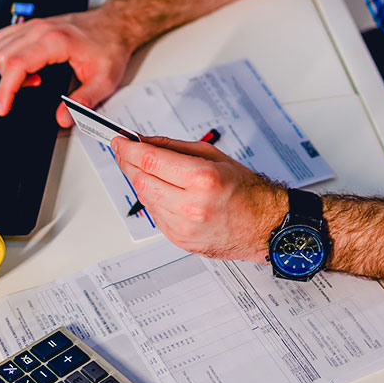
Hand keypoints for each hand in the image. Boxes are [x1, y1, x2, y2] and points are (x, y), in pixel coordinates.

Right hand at [0, 6, 134, 123]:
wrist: (115, 24)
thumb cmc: (110, 46)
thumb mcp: (104, 80)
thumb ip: (83, 102)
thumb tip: (63, 119)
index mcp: (56, 41)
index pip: (15, 65)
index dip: (5, 90)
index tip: (4, 107)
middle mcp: (42, 29)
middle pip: (2, 57)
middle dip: (10, 81)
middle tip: (35, 86)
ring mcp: (36, 24)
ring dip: (8, 67)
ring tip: (35, 75)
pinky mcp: (35, 24)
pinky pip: (5, 37)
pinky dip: (9, 54)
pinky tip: (29, 62)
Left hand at [114, 135, 286, 261]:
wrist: (264, 225)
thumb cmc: (246, 191)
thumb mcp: (214, 156)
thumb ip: (175, 147)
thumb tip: (146, 142)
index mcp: (202, 179)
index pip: (150, 161)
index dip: (129, 149)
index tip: (120, 141)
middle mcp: (191, 205)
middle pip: (141, 181)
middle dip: (127, 163)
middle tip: (124, 152)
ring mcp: (184, 227)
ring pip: (144, 199)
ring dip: (138, 182)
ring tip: (143, 169)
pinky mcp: (180, 240)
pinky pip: (154, 216)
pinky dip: (151, 200)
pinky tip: (158, 190)